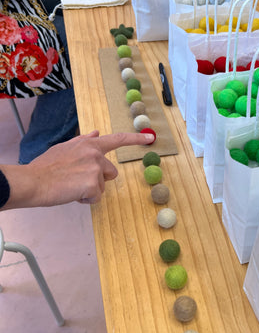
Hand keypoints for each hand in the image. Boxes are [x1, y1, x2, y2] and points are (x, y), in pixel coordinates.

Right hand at [1, 130, 155, 208]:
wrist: (34, 181)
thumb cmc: (46, 167)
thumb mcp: (65, 148)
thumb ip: (83, 141)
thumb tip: (97, 133)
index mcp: (90, 145)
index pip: (117, 139)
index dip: (136, 139)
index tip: (151, 138)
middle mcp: (95, 154)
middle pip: (111, 172)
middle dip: (98, 180)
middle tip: (77, 181)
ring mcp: (95, 169)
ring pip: (103, 186)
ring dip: (91, 190)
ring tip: (71, 186)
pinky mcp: (93, 184)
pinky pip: (96, 197)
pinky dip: (85, 199)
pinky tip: (72, 194)